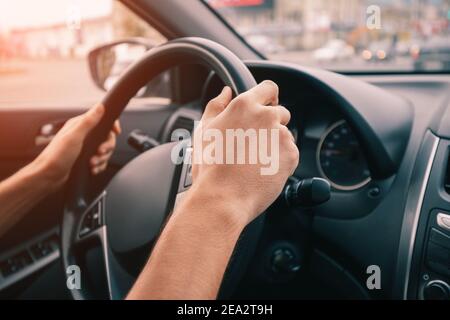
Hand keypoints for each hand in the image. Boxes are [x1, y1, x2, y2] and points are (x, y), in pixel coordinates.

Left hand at [33, 103, 120, 188]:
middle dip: (107, 147)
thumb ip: (88, 121)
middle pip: (107, 137)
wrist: (48, 177)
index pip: (102, 119)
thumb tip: (100, 106)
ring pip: (104, 150)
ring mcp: (84, 147)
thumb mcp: (74, 136)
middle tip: (100, 152)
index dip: (112, 125)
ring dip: (102, 158)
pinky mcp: (85, 158)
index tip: (116, 132)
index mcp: (80, 126)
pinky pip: (100, 161)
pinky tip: (93, 169)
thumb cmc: (57, 156)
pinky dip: (99, 166)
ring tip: (92, 163)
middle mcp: (83, 135)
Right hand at [191, 81, 298, 226]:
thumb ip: (216, 106)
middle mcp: (266, 116)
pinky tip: (263, 170)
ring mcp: (281, 135)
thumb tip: (226, 91)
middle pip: (280, 112)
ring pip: (285, 135)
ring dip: (275, 144)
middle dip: (271, 125)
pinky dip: (281, 161)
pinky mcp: (292, 154)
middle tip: (254, 144)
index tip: (266, 106)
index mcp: (244, 106)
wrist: (223, 197)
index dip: (268, 97)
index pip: (268, 88)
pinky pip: (290, 153)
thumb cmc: (210, 167)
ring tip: (255, 162)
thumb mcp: (204, 130)